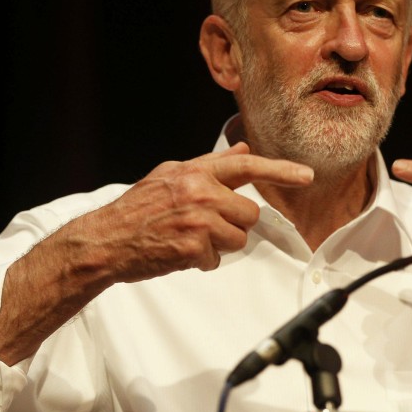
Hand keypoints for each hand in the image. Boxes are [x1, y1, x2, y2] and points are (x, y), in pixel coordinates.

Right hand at [85, 142, 312, 282]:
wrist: (104, 241)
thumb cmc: (138, 210)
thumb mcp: (171, 175)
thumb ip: (210, 166)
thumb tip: (243, 149)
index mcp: (194, 172)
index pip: (246, 166)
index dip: (280, 170)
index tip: (307, 175)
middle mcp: (199, 192)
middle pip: (249, 213)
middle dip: (234, 225)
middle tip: (204, 226)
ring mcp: (197, 220)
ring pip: (238, 238)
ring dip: (219, 245)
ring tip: (188, 239)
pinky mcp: (192, 247)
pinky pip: (216, 260)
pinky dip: (201, 261)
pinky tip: (178, 252)